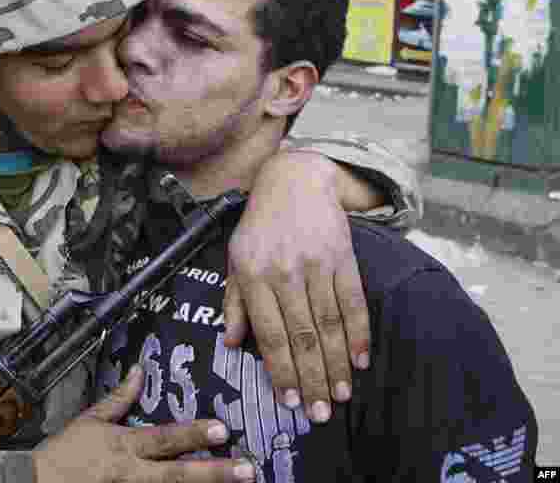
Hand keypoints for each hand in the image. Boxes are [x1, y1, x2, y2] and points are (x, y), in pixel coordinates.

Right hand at [33, 366, 255, 482]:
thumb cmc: (65, 454)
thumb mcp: (90, 421)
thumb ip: (119, 399)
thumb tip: (139, 372)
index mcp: (124, 446)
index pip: (164, 438)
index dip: (192, 434)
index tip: (221, 428)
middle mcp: (133, 475)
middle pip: (178, 474)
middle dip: (215, 473)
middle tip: (248, 469)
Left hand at [223, 151, 369, 423]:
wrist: (293, 180)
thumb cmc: (258, 227)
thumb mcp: (235, 259)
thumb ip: (235, 302)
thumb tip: (232, 344)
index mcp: (252, 275)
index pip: (269, 334)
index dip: (281, 371)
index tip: (290, 402)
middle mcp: (284, 271)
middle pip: (302, 335)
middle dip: (312, 379)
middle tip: (321, 414)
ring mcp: (315, 264)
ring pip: (329, 324)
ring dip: (337, 365)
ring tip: (342, 395)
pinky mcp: (342, 257)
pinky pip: (353, 302)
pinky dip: (359, 333)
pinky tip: (361, 360)